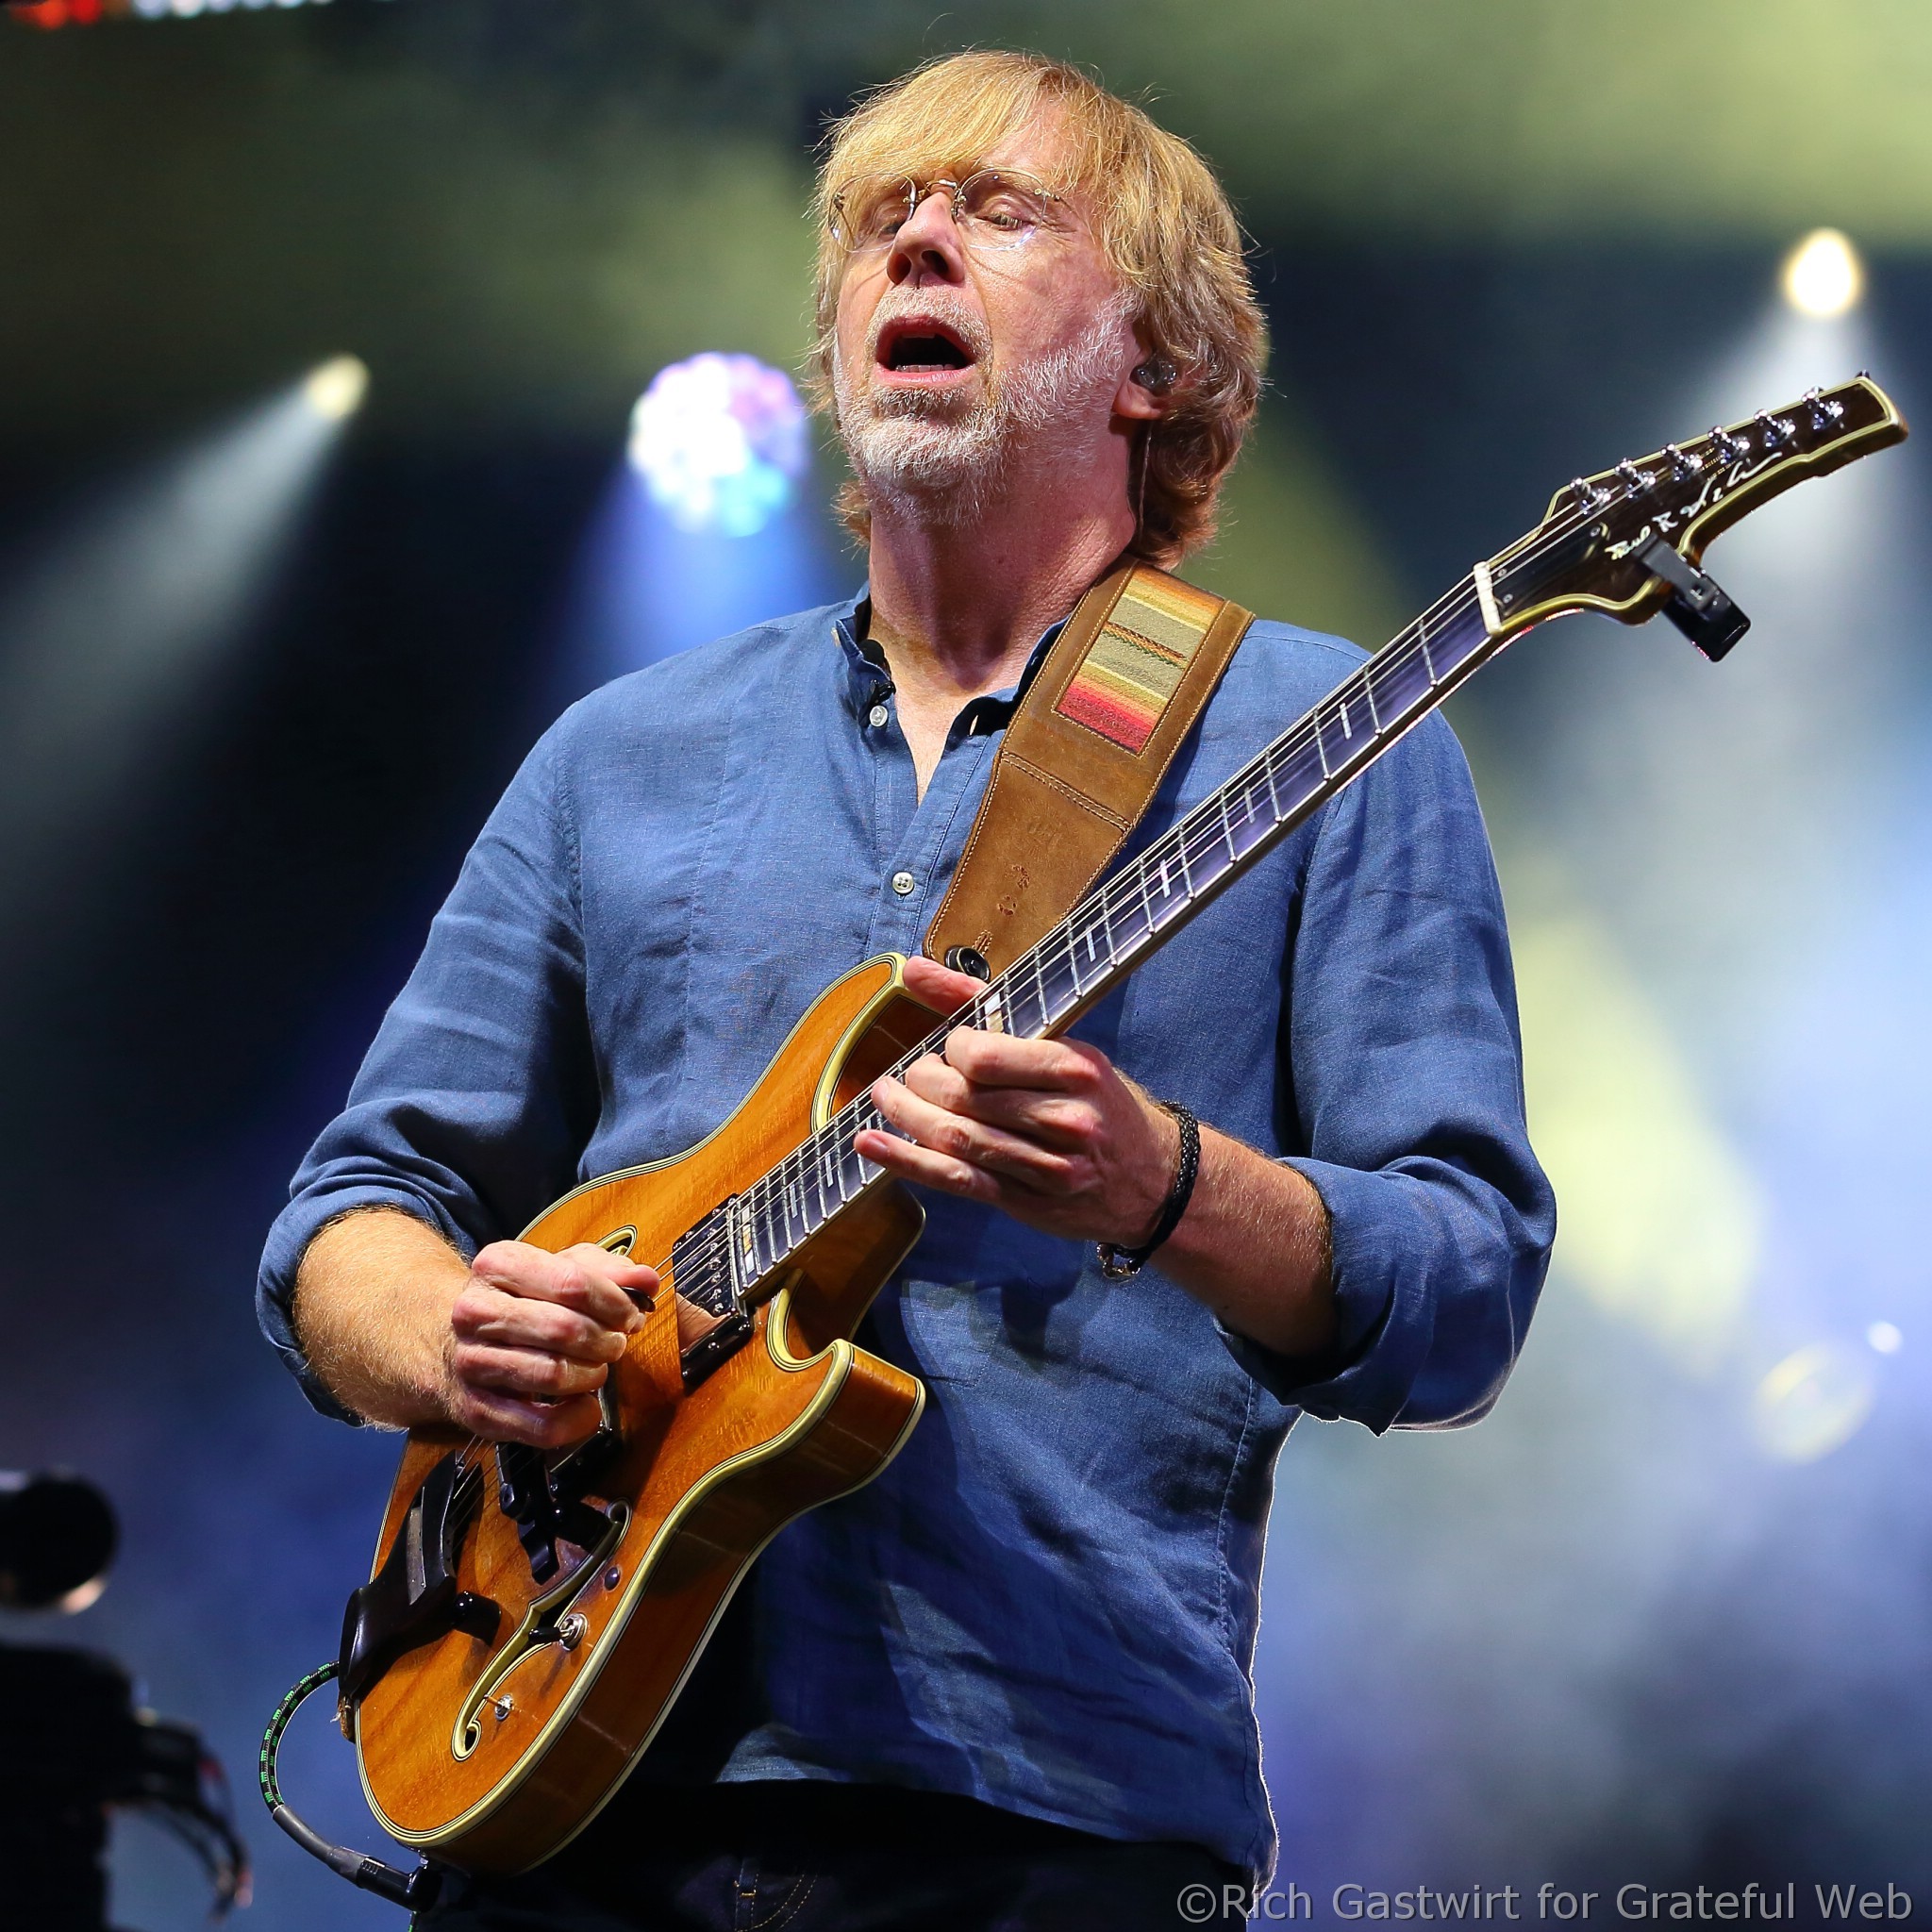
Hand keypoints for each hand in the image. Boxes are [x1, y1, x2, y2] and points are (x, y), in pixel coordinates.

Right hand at [445, 1241, 657, 1447]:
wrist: (454, 1342)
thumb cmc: (521, 1302)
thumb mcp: (560, 1269)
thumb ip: (609, 1270)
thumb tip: (646, 1281)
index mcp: (498, 1265)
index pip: (572, 1282)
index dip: (615, 1302)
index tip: (630, 1313)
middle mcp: (475, 1311)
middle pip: (564, 1329)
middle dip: (606, 1340)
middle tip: (616, 1343)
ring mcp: (471, 1362)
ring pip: (553, 1375)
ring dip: (592, 1375)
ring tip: (597, 1368)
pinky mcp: (477, 1409)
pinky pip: (541, 1426)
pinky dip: (577, 1419)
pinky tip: (584, 1404)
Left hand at [857, 954, 1180, 1248]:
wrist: (1154, 1179)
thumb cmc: (1101, 1102)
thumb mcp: (1064, 1046)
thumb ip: (984, 1004)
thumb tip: (913, 967)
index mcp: (1074, 1069)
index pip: (983, 1056)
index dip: (950, 1050)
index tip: (951, 1048)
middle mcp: (1064, 1119)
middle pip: (963, 1099)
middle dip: (919, 1083)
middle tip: (909, 1075)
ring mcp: (1046, 1168)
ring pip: (954, 1141)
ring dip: (905, 1117)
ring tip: (886, 1098)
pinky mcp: (1026, 1203)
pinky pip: (956, 1181)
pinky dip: (906, 1162)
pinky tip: (872, 1145)